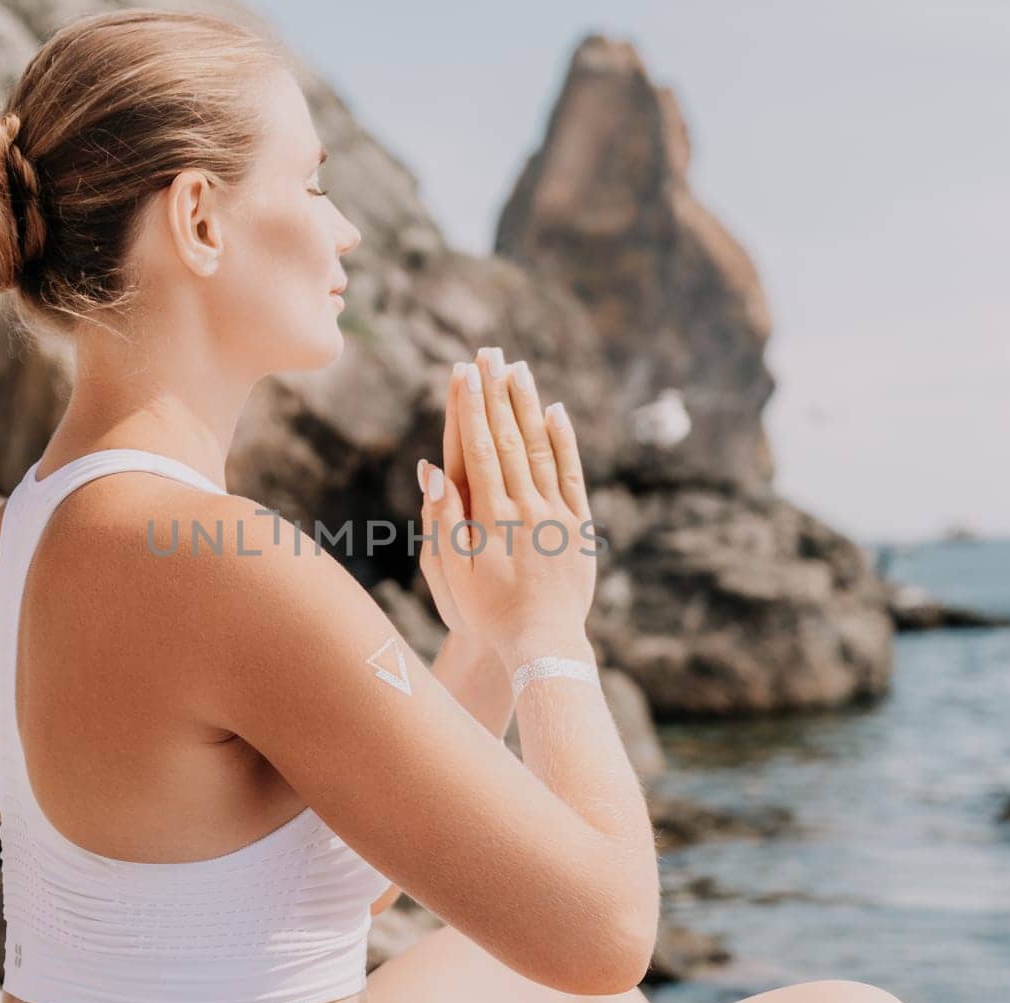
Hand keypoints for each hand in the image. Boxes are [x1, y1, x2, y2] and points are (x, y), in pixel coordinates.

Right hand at [415, 346, 595, 658]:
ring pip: (540, 448)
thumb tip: (431, 469)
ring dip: (528, 405)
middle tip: (489, 352)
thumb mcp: (450, 571)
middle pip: (509, 438)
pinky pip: (571, 474)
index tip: (463, 372)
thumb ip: (442, 518)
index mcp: (489, 516)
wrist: (543, 644)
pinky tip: (555, 412)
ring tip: (518, 368)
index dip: (470, 407)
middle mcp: (524, 507)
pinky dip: (564, 441)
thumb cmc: (486, 612)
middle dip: (496, 392)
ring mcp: (555, 514)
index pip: (478, 448)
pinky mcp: (578, 526)